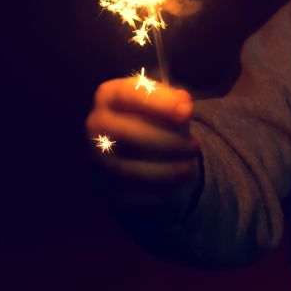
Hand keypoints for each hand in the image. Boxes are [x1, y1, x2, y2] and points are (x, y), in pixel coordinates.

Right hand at [87, 77, 202, 215]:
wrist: (135, 148)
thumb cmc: (153, 116)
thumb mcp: (164, 102)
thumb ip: (174, 101)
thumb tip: (184, 105)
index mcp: (109, 96)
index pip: (129, 94)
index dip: (159, 103)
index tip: (188, 111)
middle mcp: (96, 125)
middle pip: (127, 133)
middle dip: (167, 141)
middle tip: (195, 146)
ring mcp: (95, 157)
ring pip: (126, 168)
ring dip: (164, 171)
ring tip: (189, 167)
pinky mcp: (101, 187)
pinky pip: (125, 195)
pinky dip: (153, 194)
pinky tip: (174, 188)